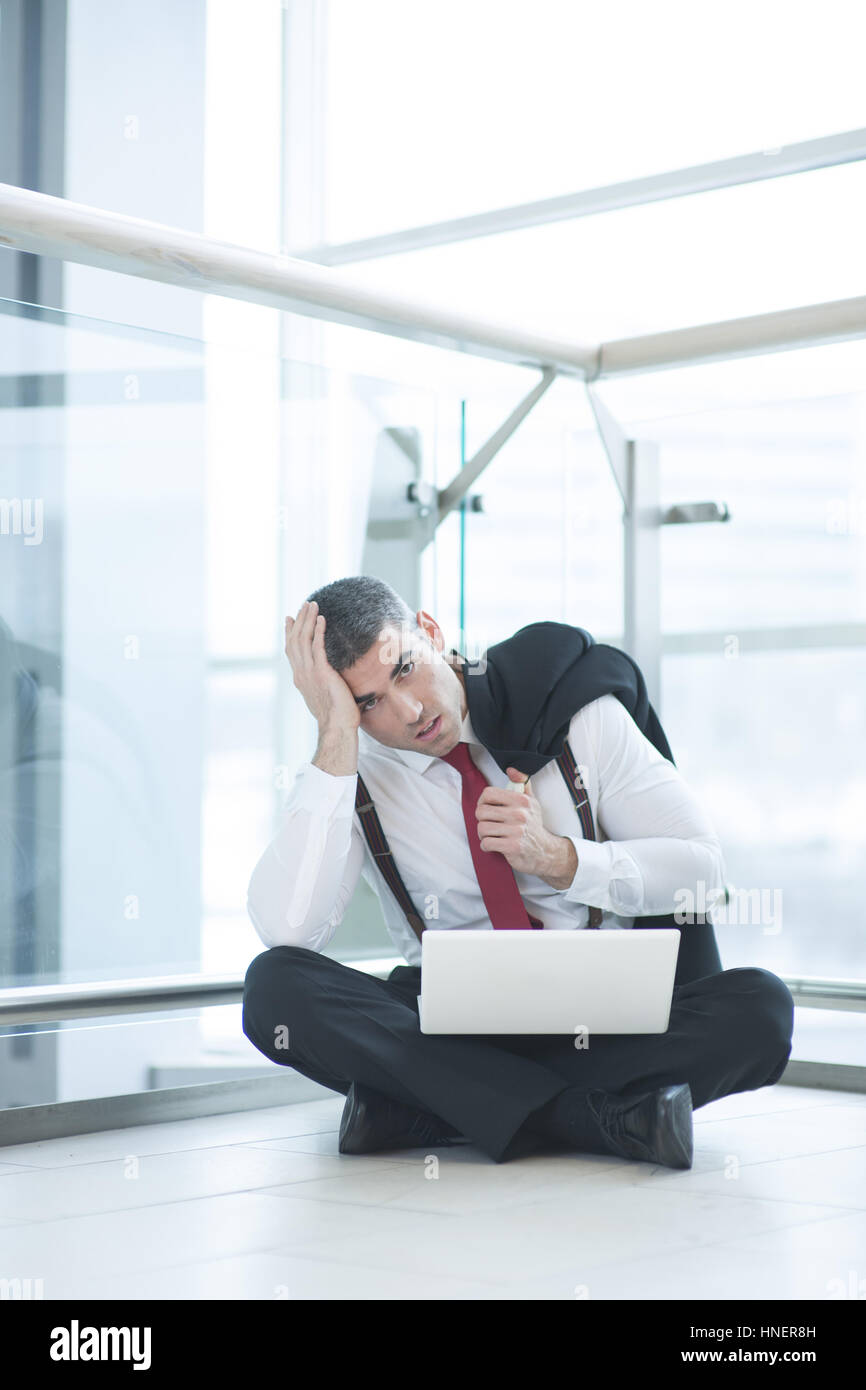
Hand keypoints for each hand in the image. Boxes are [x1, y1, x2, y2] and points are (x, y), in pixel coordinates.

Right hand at [284, 600, 360, 731]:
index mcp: (300, 678)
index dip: (289, 633)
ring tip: (313, 605)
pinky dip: (318, 631)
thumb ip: (320, 684)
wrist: (336, 727)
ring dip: (308, 620)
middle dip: (299, 620)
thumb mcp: (322, 696)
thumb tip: (325, 679)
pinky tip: (322, 619)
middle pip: (295, 640)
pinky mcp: (321, 672)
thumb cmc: (335, 716)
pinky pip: (317, 647)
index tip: (290, 619)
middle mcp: (301, 673)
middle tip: (304, 604)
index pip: (291, 650)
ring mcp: (309, 672)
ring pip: (303, 640)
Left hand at [475, 767, 565, 878]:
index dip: (482, 801)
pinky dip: (486, 845)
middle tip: (488, 824)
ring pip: (482, 828)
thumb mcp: (531, 802)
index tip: (486, 808)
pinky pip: (486, 843)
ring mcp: (516, 831)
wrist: (544, 850)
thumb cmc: (533, 826)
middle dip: (481, 820)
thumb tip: (511, 769)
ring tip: (491, 835)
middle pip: (481, 812)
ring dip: (483, 834)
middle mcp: (519, 814)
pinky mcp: (512, 846)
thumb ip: (522, 784)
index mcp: (521, 800)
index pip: (488, 793)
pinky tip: (493, 844)